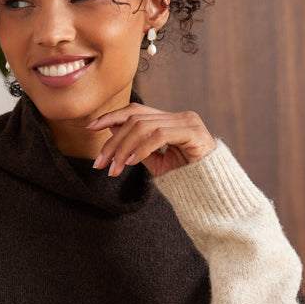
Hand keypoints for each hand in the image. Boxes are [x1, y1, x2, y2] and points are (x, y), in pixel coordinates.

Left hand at [87, 103, 217, 178]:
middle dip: (113, 141)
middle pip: (135, 119)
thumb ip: (136, 147)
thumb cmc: (186, 179)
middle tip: (99, 164)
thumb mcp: (155, 163)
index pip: (135, 111)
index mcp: (169, 120)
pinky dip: (141, 148)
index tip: (91, 128)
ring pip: (143, 126)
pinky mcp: (193, 132)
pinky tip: (131, 163)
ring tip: (113, 169)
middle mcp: (179, 116)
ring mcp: (187, 122)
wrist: (213, 192)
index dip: (111, 116)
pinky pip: (159, 135)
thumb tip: (111, 131)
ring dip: (123, 148)